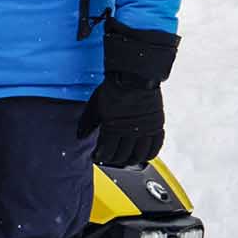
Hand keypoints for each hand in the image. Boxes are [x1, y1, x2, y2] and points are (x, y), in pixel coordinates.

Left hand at [90, 25, 175, 165]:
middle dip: (114, 160)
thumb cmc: (113, 89)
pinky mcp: (157, 125)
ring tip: (125, 161)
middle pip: (122, 155)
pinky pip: (156, 146)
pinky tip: (144, 156)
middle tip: (110, 160)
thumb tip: (80, 136)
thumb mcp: (95, 106)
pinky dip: (150, 154)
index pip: (106, 151)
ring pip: (139, 154)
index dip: (100, 157)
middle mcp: (130, 131)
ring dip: (131, 160)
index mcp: (113, 127)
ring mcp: (145, 129)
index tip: (96, 157)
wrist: (134, 76)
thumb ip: (87, 123)